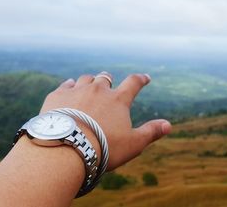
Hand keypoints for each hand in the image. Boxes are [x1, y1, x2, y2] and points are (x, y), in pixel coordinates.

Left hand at [40, 72, 171, 169]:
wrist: (65, 148)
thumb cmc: (103, 148)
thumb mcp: (133, 144)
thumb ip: (151, 132)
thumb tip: (169, 125)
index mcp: (118, 100)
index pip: (134, 83)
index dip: (141, 79)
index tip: (145, 78)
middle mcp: (98, 90)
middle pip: (106, 78)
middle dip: (109, 81)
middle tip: (110, 83)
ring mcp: (77, 90)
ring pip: (86, 79)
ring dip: (90, 82)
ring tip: (89, 86)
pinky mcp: (57, 96)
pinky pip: (66, 85)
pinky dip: (70, 87)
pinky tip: (69, 89)